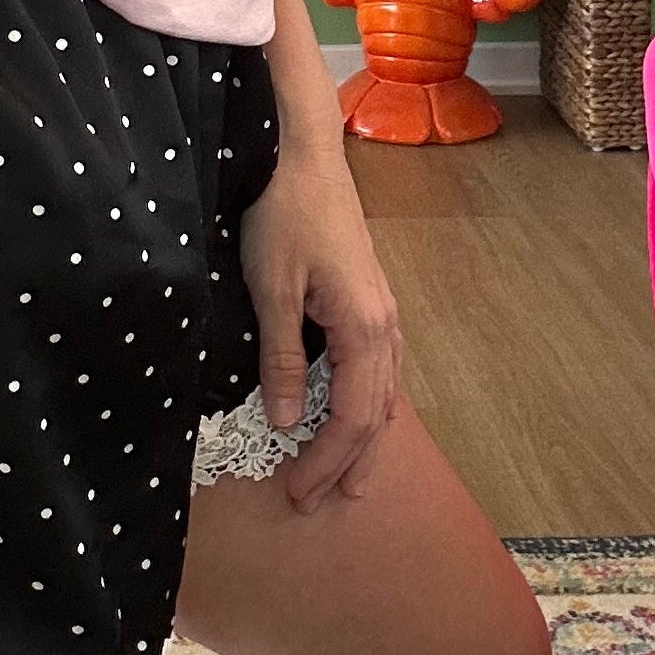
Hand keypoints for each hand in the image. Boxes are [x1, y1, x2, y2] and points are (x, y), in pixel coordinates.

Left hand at [237, 138, 401, 511]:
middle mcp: (384, 325)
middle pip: (374, 414)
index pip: (352, 418)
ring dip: (364, 438)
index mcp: (363, 329)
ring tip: (349, 479)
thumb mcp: (270, 289)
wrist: (302, 153)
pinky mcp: (370, 298)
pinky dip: (367, 403)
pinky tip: (356, 414)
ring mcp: (382, 310)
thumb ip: (280, 359)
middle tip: (318, 502)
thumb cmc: (282, 213)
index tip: (296, 493)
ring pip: (383, 392)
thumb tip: (285, 421)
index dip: (327, 461)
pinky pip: (380, 368)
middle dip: (348, 463)